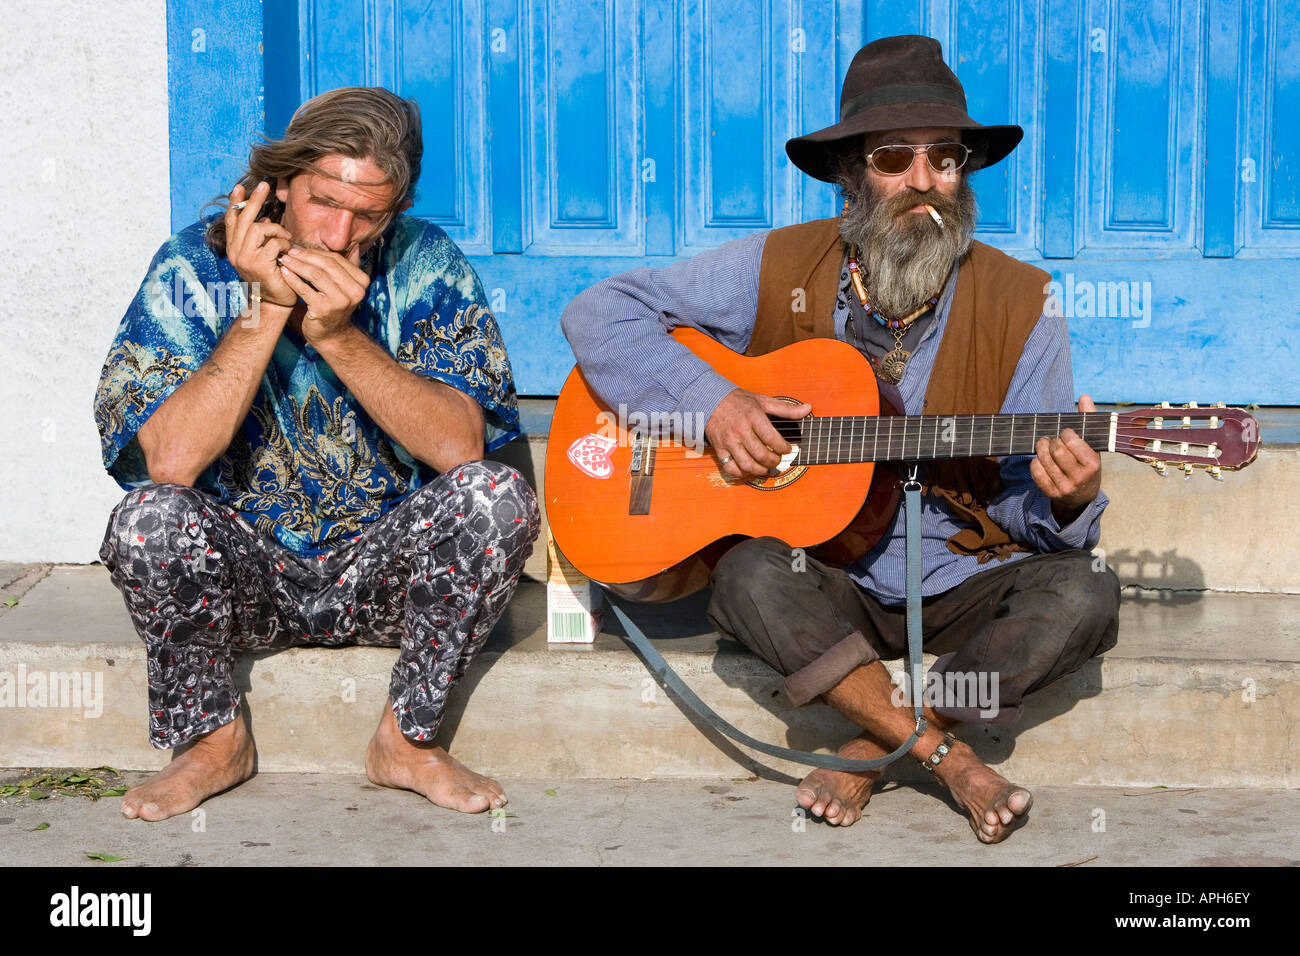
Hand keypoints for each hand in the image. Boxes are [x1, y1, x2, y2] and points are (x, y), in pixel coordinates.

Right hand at [224, 182, 295, 305]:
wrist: (276, 303)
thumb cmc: (274, 276)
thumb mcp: (264, 254)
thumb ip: (261, 237)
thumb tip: (264, 217)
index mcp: (234, 248)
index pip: (231, 220)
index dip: (235, 203)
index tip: (240, 187)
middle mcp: (235, 252)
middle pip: (244, 219)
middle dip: (255, 200)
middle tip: (265, 185)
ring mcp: (244, 258)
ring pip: (258, 228)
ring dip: (277, 231)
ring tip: (285, 240)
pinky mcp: (257, 264)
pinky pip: (273, 242)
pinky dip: (283, 244)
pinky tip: (287, 253)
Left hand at [278, 245, 368, 344]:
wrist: (332, 334)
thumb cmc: (335, 306)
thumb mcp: (346, 286)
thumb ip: (349, 267)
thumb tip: (353, 245)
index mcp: (361, 282)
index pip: (337, 259)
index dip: (316, 252)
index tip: (300, 249)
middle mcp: (355, 291)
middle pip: (327, 265)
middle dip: (305, 256)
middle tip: (289, 251)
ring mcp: (340, 301)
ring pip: (315, 274)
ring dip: (297, 265)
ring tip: (285, 260)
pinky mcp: (324, 310)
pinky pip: (305, 289)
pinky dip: (293, 279)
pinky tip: (284, 273)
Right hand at [706, 388, 811, 478]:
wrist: (710, 400)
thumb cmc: (739, 401)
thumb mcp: (763, 401)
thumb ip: (786, 409)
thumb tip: (807, 409)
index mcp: (753, 417)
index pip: (772, 439)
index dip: (783, 448)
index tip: (787, 449)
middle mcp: (741, 430)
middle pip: (761, 455)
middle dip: (774, 461)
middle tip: (778, 460)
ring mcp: (729, 441)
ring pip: (747, 465)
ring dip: (760, 470)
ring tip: (766, 467)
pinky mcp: (720, 449)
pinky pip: (731, 468)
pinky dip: (742, 474)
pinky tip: (750, 470)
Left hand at [1031, 393, 1101, 521]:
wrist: (1082, 497)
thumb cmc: (1087, 465)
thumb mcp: (1093, 445)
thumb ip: (1089, 420)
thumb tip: (1084, 396)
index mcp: (1093, 464)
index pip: (1072, 442)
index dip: (1065, 434)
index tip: (1065, 433)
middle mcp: (1080, 478)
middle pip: (1056, 451)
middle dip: (1051, 441)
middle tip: (1051, 439)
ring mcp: (1065, 487)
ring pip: (1044, 461)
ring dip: (1040, 449)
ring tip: (1043, 445)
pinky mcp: (1051, 493)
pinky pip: (1036, 472)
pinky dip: (1035, 462)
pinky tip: (1040, 460)